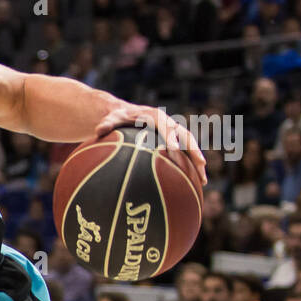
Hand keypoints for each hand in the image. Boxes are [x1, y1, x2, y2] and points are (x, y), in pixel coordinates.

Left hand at [93, 101, 207, 185]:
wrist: (127, 114)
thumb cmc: (119, 118)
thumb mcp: (111, 119)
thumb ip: (106, 123)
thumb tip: (98, 130)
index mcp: (155, 117)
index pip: (166, 126)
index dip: (171, 137)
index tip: (174, 149)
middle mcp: (168, 124)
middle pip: (185, 136)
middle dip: (193, 150)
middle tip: (200, 164)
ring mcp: (173, 134)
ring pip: (190, 148)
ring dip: (197, 163)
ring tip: (202, 181)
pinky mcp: (174, 142)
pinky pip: (184, 155)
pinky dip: (190, 168)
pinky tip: (193, 186)